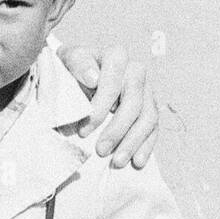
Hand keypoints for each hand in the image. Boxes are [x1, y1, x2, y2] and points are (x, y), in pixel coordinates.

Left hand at [57, 44, 157, 168]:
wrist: (75, 78)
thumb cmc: (70, 71)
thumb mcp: (65, 61)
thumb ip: (77, 64)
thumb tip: (93, 78)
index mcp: (114, 56)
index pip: (114, 74)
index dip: (101, 102)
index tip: (84, 129)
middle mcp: (134, 70)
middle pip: (134, 98)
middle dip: (117, 128)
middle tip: (100, 150)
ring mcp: (145, 89)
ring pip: (147, 115)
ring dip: (133, 141)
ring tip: (117, 162)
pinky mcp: (149, 107)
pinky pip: (154, 127)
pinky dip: (146, 145)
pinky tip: (137, 161)